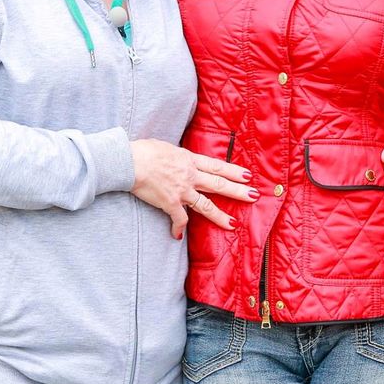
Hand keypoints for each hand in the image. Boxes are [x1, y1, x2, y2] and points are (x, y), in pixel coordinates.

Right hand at [129, 139, 256, 239]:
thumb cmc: (144, 150)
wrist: (130, 161)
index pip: (217, 166)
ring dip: (220, 216)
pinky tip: (177, 235)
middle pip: (219, 184)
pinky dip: (178, 228)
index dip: (233, 171)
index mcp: (190, 160)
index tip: (247, 176)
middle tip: (253, 195)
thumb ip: (177, 156)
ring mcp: (182, 190)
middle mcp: (190, 175)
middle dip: (238, 191)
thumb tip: (178, 158)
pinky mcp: (170, 203)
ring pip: (206, 205)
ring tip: (233, 224)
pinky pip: (179, 219)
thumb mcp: (168, 147)